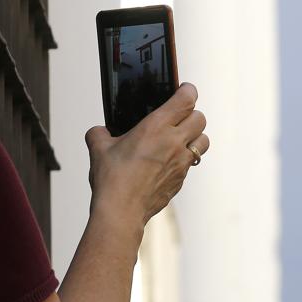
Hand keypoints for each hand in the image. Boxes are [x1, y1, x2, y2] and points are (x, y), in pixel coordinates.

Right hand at [84, 83, 208, 226]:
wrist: (121, 211)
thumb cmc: (112, 180)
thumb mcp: (98, 149)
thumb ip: (99, 134)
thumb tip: (99, 132)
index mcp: (156, 127)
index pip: (187, 99)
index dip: (188, 91)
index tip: (183, 89)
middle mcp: (174, 142)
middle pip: (200, 118)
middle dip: (192, 113)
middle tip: (179, 115)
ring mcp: (181, 162)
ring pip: (203, 141)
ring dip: (195, 136)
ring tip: (180, 138)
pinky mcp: (181, 179)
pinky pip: (192, 162)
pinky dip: (185, 158)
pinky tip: (169, 161)